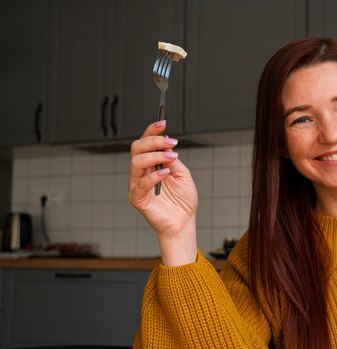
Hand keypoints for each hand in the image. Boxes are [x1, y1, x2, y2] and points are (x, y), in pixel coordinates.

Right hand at [129, 121, 198, 264]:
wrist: (184, 221)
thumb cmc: (182, 200)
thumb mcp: (182, 175)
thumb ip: (172, 160)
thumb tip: (166, 145)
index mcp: (151, 164)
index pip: (146, 143)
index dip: (152, 131)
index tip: (163, 123)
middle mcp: (142, 172)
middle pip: (137, 148)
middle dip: (153, 141)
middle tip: (170, 142)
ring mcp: (137, 184)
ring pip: (136, 162)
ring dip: (154, 156)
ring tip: (171, 157)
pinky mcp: (137, 198)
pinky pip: (140, 184)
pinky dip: (153, 176)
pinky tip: (165, 173)